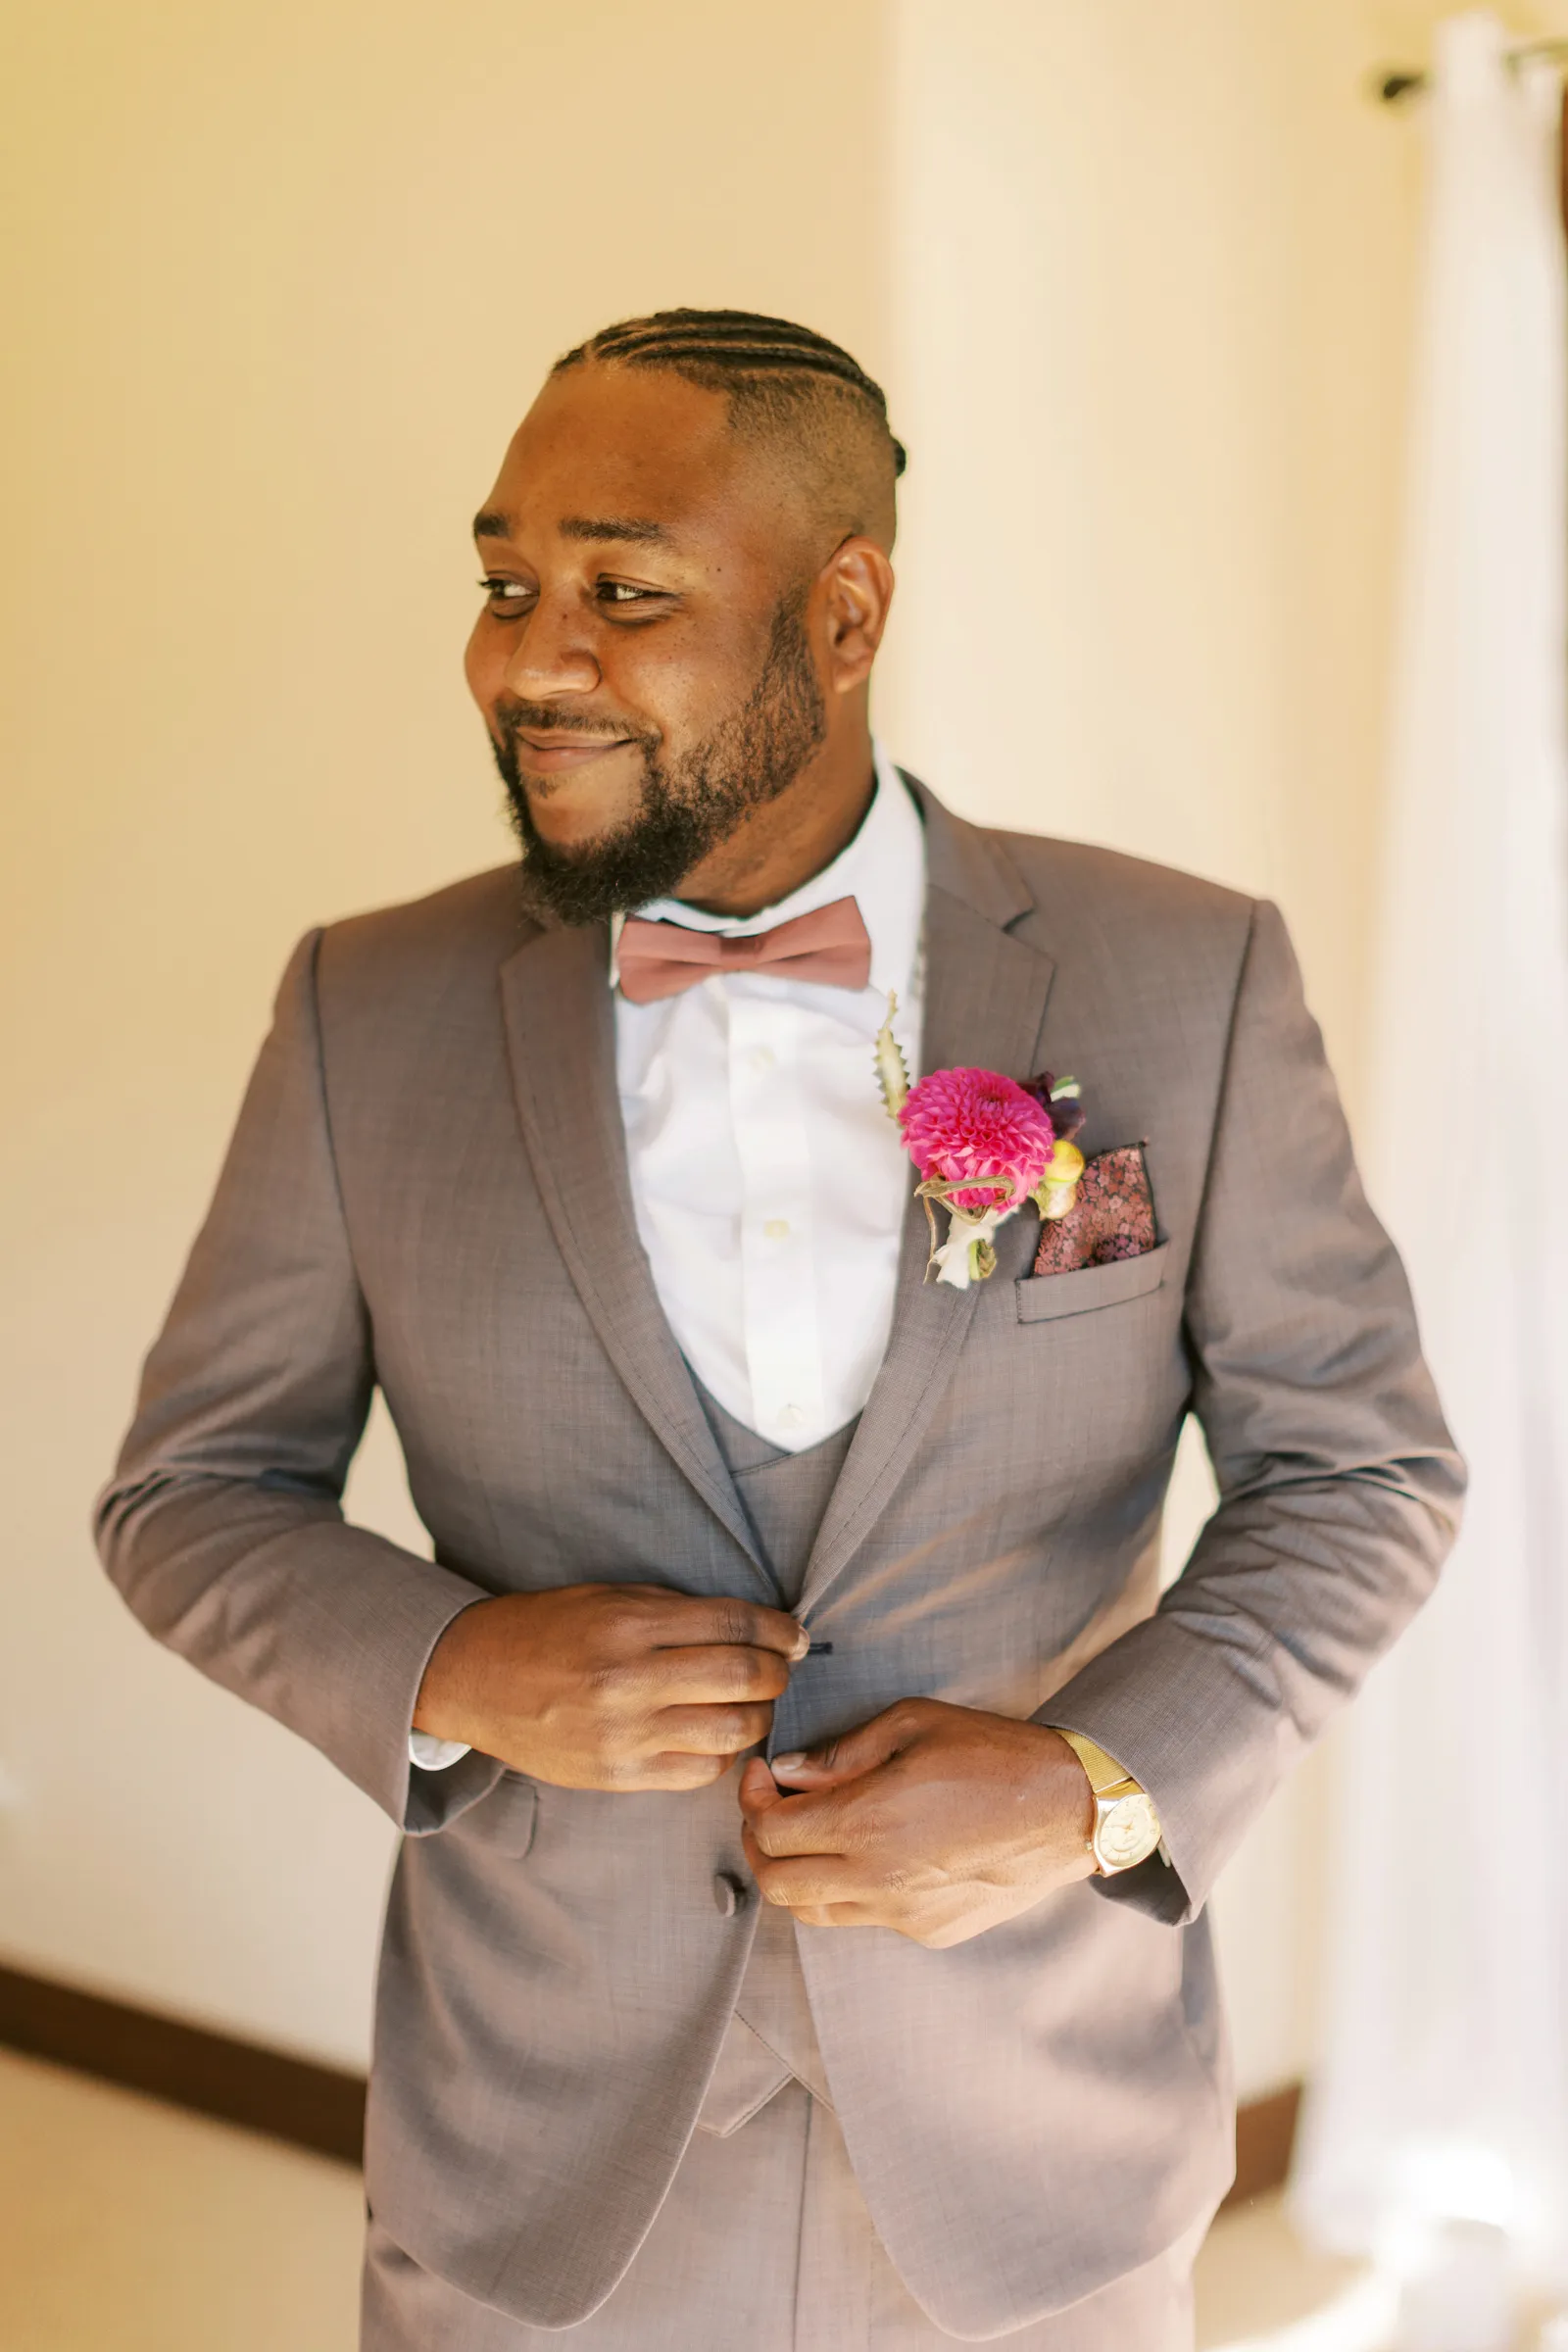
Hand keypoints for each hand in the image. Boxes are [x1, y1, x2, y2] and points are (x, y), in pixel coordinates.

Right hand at [413, 1585, 808, 1791]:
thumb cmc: (548, 1630)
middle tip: (781, 1667)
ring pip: (732, 1731)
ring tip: (752, 1704)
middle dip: (778, 1672)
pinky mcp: (618, 1775)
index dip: (777, 1628)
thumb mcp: (610, 1597)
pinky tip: (716, 1735)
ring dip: (759, 1716)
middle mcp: (628, 1679)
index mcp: (628, 1623)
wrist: (476, 1679)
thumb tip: (754, 1626)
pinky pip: (700, 1772)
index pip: (733, 1623)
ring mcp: (623, 1734)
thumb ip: (678, 1612)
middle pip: (744, 1678)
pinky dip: (723, 1754)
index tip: (793, 1634)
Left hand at [737, 1698, 1096, 1946]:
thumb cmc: (992, 1754)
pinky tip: (867, 1853)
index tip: (760, 1775)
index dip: (751, 1801)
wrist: (1068, 1808)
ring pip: (813, 1912)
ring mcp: (904, 1914)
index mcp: (869, 1822)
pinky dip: (846, 1889)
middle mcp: (879, 1879)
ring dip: (795, 1874)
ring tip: (808, 1834)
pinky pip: (863, 1918)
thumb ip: (840, 1754)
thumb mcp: (912, 1724)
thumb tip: (787, 1773)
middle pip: (777, 1884)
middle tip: (769, 1808)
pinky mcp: (928, 1930)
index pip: (771, 1833)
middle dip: (758, 1844)